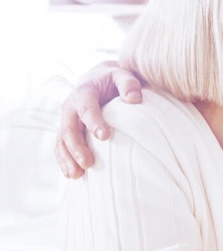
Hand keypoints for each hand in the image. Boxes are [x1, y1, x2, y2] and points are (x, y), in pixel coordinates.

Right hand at [55, 61, 142, 177]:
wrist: (98, 79)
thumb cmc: (113, 80)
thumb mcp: (122, 75)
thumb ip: (128, 84)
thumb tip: (134, 98)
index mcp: (83, 92)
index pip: (86, 108)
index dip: (93, 122)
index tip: (104, 137)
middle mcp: (70, 107)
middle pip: (68, 128)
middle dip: (76, 147)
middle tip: (88, 163)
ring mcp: (67, 121)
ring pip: (61, 141)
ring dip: (67, 158)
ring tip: (76, 175)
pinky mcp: (67, 131)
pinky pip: (61, 147)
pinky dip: (64, 161)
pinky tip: (73, 175)